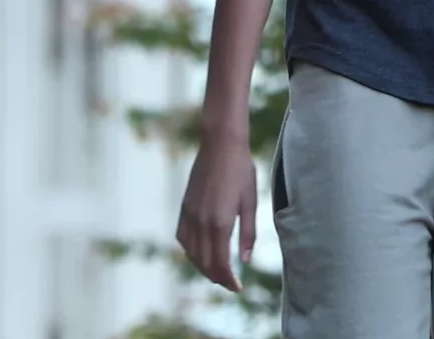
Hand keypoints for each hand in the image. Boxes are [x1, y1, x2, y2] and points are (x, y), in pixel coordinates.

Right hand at [175, 137, 259, 291]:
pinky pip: (182, 237)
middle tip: (231, 284)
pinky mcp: (184, 207)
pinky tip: (200, 253)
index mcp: (220, 222)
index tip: (238, 288)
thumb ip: (248, 233)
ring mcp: (190, 215)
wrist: (220, 145)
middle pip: (205, 262)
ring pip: (192, 253)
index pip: (221, 263)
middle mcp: (201, 222)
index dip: (229, 280)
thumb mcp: (251, 201)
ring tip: (217, 272)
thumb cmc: (241, 170)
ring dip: (203, 267)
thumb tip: (245, 260)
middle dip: (217, 277)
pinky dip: (190, 251)